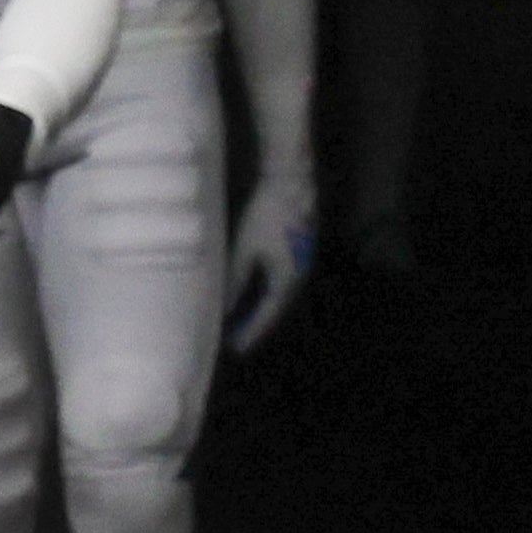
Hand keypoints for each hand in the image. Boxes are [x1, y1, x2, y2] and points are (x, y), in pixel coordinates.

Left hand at [223, 175, 315, 352]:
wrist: (291, 184)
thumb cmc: (266, 214)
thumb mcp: (245, 248)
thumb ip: (237, 279)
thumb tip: (227, 306)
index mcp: (287, 277)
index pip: (268, 314)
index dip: (251, 331)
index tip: (236, 348)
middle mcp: (301, 274)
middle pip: (277, 307)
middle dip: (256, 324)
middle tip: (236, 340)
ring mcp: (304, 261)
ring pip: (281, 294)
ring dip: (263, 309)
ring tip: (243, 322)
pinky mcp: (302, 250)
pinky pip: (284, 280)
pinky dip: (269, 293)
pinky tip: (256, 294)